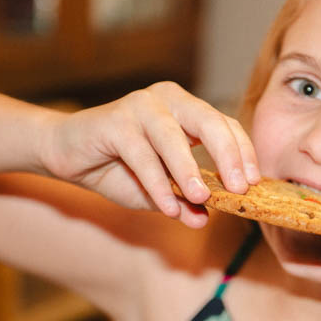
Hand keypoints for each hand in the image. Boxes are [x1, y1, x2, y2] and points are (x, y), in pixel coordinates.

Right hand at [43, 81, 258, 226]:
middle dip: (228, 155)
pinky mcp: (114, 121)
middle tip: (240, 188)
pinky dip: (156, 183)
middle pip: (209, 121)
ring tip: (203, 198)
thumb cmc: (119, 168)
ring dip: (189, 171)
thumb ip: (184, 201)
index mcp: (187, 110)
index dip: (243, 153)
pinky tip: (167, 206)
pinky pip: (142, 154)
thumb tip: (204, 220)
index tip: (254, 184)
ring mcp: (140, 106)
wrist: (66, 154)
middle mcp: (168, 100)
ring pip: (173, 137)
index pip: (226, 125)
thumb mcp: (159, 191)